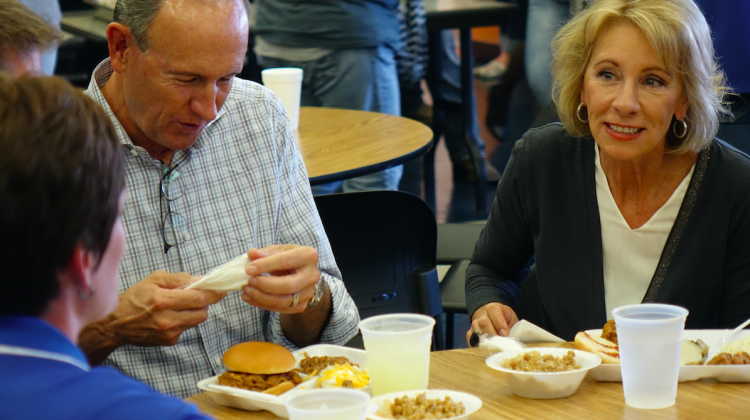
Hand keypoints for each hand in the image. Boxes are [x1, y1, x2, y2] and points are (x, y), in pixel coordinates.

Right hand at [106, 270, 225, 346]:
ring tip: (180, 306)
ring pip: (196, 321)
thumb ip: (178, 278)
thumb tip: (199, 279)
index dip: (213, 294)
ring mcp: (169, 332)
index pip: (198, 298)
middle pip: (202, 313)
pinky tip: (171, 317)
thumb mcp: (153, 280)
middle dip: (204, 303)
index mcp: (163, 300)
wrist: (116, 324)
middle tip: (196, 296)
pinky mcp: (169, 341)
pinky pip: (186, 329)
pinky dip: (184, 321)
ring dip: (194, 312)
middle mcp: (167, 319)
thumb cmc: (134, 298)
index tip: (221, 289)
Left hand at [241, 245, 320, 313]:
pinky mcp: (301, 305)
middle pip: (288, 285)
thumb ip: (265, 252)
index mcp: (308, 256)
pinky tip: (249, 297)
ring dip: (261, 296)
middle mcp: (312, 275)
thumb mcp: (277, 251)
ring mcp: (308, 292)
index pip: (285, 261)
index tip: (248, 269)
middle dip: (265, 284)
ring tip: (246, 290)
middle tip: (249, 281)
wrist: (301, 273)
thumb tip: (252, 254)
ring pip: (283, 300)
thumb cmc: (287, 258)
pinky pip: (280, 308)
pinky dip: (261, 304)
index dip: (265, 265)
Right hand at [466, 302, 518, 344]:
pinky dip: (479, 347)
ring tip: (495, 347)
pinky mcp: (470, 334)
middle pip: (483, 322)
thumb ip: (512, 328)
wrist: (495, 322)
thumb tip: (509, 340)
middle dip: (493, 335)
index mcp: (493, 308)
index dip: (499, 324)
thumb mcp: (513, 321)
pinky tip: (487, 349)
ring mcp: (475, 325)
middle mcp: (482, 315)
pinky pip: (471, 341)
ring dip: (487, 342)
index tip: (505, 334)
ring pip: (477, 333)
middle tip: (501, 343)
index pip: (493, 311)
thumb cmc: (506, 322)